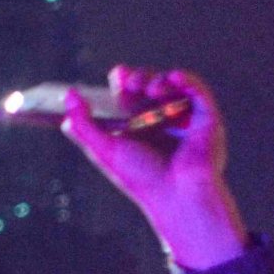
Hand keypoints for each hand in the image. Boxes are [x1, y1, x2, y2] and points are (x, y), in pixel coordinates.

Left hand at [60, 67, 249, 271]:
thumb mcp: (105, 150)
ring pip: (172, 85)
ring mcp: (184, 118)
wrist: (175, 196)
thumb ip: (83, 125)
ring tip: (151, 89)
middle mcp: (162, 119)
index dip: (124, 80)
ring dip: (159, 80)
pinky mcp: (206, 119)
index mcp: (139, 125)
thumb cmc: (142, 178)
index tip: (118, 76)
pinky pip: (198, 91)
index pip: (130, 93)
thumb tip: (68, 96)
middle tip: (131, 82)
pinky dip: (187, 79)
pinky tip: (174, 77)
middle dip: (139, 78)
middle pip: (150, 85)